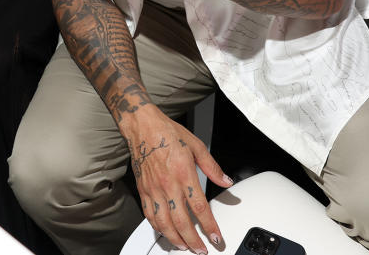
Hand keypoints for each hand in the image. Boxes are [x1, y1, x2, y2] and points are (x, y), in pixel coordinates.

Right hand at [125, 105, 232, 253]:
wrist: (142, 126)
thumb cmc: (167, 133)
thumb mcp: (196, 146)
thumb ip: (212, 167)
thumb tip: (226, 180)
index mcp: (184, 173)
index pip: (199, 207)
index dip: (209, 226)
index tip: (216, 237)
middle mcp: (168, 184)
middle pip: (181, 221)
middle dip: (193, 240)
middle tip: (201, 250)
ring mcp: (153, 189)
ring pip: (164, 223)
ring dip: (175, 239)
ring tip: (185, 247)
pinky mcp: (143, 189)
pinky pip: (149, 214)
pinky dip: (158, 228)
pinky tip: (165, 232)